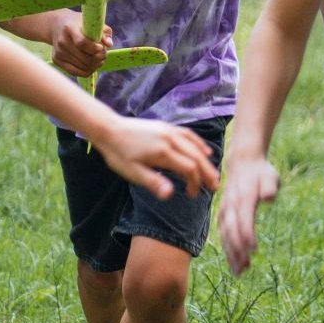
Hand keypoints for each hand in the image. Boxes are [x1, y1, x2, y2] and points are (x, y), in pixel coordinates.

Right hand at [50, 23, 112, 77]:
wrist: (57, 26)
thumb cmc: (78, 24)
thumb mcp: (91, 22)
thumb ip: (103, 32)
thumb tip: (109, 44)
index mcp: (70, 29)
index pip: (82, 43)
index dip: (94, 48)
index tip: (101, 47)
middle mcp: (62, 41)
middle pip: (84, 58)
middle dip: (99, 58)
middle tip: (104, 53)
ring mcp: (59, 52)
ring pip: (83, 67)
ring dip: (95, 65)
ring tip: (99, 58)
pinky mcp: (57, 60)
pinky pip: (76, 72)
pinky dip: (88, 71)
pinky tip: (92, 65)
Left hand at [94, 117, 219, 199]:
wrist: (108, 129)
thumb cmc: (119, 154)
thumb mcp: (133, 172)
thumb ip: (153, 182)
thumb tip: (170, 194)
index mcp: (163, 153)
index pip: (189, 169)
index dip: (195, 183)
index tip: (192, 195)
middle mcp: (170, 139)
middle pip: (196, 157)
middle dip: (207, 173)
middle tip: (215, 187)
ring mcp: (169, 131)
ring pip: (194, 146)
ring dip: (205, 160)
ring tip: (212, 173)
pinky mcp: (166, 127)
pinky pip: (188, 135)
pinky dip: (199, 143)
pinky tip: (204, 151)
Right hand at [217, 152, 278, 275]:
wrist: (243, 163)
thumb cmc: (261, 172)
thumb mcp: (270, 175)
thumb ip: (270, 186)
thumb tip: (269, 197)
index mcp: (243, 197)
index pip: (243, 219)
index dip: (247, 235)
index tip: (254, 250)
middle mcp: (231, 205)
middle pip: (231, 231)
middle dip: (237, 250)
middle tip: (244, 269)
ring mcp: (225, 211)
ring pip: (225, 235)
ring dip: (231, 254)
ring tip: (239, 272)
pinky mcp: (223, 215)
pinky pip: (223, 235)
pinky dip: (228, 249)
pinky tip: (235, 263)